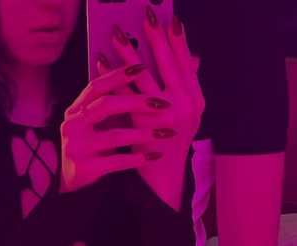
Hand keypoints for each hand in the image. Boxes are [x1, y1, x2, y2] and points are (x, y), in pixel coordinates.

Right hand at [60, 64, 172, 192]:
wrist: (71, 181)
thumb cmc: (92, 145)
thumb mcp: (97, 123)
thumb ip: (114, 102)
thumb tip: (145, 74)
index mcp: (75, 110)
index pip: (96, 86)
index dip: (118, 75)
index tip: (142, 66)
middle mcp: (72, 126)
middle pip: (105, 105)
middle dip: (136, 102)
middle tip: (162, 103)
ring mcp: (76, 147)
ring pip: (114, 136)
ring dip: (144, 133)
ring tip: (167, 132)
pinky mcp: (85, 168)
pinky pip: (117, 161)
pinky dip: (138, 158)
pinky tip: (155, 155)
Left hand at [98, 8, 204, 171]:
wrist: (162, 178)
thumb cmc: (170, 142)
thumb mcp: (186, 114)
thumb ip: (187, 85)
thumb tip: (193, 57)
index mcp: (196, 99)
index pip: (186, 62)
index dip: (178, 39)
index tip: (169, 18)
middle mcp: (184, 106)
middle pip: (168, 63)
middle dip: (154, 37)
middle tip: (144, 14)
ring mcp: (163, 116)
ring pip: (144, 77)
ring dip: (128, 53)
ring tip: (116, 34)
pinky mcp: (141, 124)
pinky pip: (123, 94)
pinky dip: (111, 77)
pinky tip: (100, 63)